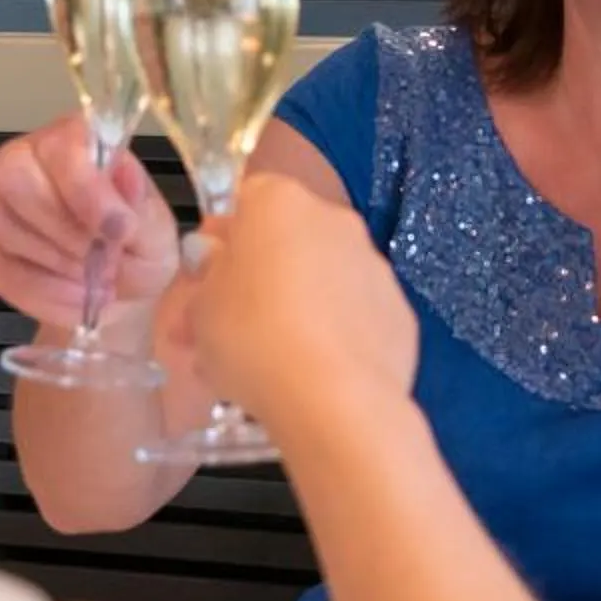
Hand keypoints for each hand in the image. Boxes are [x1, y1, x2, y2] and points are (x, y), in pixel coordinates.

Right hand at [0, 114, 180, 332]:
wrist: (118, 297)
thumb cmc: (139, 252)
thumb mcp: (158, 235)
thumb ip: (141, 207)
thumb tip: (125, 174)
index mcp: (76, 141)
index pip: (61, 145)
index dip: (85, 188)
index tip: (119, 229)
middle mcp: (28, 159)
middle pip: (14, 175)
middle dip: (63, 230)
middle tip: (104, 263)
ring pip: (0, 223)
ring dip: (55, 265)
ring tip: (95, 282)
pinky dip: (40, 293)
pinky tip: (73, 298)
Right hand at [174, 174, 417, 438]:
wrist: (334, 400)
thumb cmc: (254, 341)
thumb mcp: (201, 311)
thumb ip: (207, 277)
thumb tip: (212, 258)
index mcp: (278, 203)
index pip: (246, 200)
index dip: (225, 240)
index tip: (208, 278)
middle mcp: (334, 221)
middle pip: (288, 240)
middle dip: (262, 276)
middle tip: (231, 325)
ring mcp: (374, 266)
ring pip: (325, 279)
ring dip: (300, 306)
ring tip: (272, 361)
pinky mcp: (399, 312)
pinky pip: (357, 316)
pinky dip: (337, 336)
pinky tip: (313, 374)